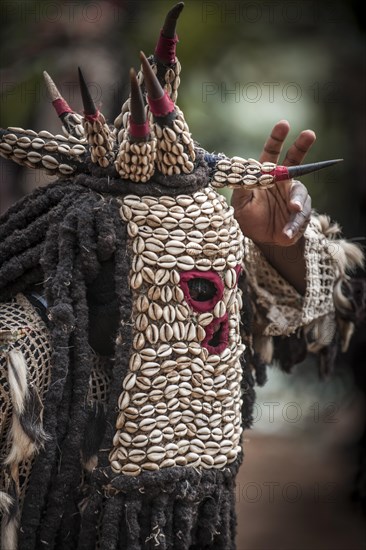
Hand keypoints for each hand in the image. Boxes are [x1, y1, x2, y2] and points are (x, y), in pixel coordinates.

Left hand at [231, 120, 315, 246]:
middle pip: (295, 161)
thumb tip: (240, 178)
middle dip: (302, 146)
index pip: (272, 153)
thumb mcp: (240, 204)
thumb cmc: (248, 218)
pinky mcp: (301, 214)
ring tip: (292, 210)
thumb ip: (240, 190)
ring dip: (297, 201)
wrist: (262, 239)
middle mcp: (282, 182)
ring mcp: (293, 196)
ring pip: (300, 193)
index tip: (284, 124)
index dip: (277, 138)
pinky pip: (300, 217)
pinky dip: (293, 225)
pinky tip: (285, 233)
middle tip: (309, 133)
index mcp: (266, 176)